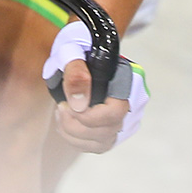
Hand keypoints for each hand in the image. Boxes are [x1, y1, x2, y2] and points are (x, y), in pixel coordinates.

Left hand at [42, 21, 147, 151]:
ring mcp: (123, 118)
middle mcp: (131, 103)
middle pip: (108, 131)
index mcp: (127, 81)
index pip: (116, 113)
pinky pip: (97, 145)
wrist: (83, 47)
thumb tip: (78, 105)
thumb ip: (76, 73)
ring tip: (61, 114)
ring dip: (74, 135)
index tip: (67, 105)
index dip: (90, 117)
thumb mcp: (72, 50)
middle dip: (76, 126)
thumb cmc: (78, 46)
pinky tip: (66, 123)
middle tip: (60, 108)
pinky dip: (77, 140)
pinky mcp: (111, 128)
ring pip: (102, 143)